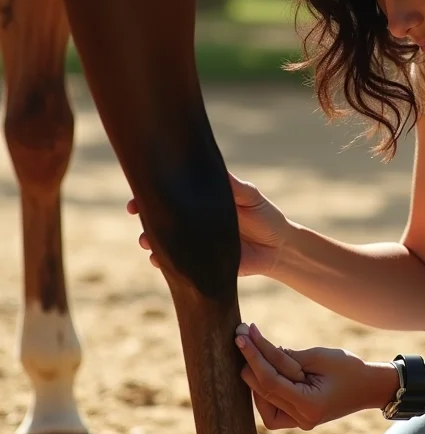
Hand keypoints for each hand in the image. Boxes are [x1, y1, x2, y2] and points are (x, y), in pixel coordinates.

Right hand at [126, 173, 291, 276]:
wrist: (279, 248)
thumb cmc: (265, 216)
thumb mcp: (250, 196)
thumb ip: (234, 186)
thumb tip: (215, 170)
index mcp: (204, 202)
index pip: (174, 194)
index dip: (154, 192)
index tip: (139, 190)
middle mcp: (196, 222)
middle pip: (163, 216)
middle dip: (146, 215)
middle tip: (137, 213)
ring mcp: (196, 243)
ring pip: (165, 240)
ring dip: (151, 239)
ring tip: (147, 240)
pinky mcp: (201, 264)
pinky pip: (178, 264)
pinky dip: (165, 262)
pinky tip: (159, 260)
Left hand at [235, 323, 399, 430]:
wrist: (370, 387)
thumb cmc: (349, 368)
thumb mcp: (319, 356)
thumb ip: (288, 356)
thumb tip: (259, 349)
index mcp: (309, 406)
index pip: (271, 382)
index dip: (254, 357)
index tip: (242, 336)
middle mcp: (301, 420)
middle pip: (264, 392)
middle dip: (251, 362)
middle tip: (242, 336)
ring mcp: (299, 422)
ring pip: (264, 402)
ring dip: (256, 375)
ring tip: (252, 347)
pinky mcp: (298, 418)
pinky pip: (273, 406)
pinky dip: (265, 387)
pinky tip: (263, 367)